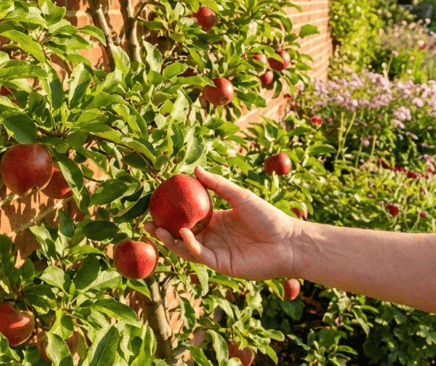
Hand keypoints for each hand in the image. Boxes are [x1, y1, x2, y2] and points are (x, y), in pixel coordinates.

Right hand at [144, 166, 303, 280]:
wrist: (289, 241)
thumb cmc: (269, 216)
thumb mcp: (240, 196)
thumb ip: (218, 185)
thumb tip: (194, 169)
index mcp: (217, 221)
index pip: (189, 218)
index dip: (172, 214)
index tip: (156, 205)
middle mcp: (214, 237)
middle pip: (182, 235)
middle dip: (163, 231)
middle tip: (146, 222)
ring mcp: (216, 252)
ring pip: (187, 248)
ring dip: (171, 240)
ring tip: (157, 229)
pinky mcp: (221, 265)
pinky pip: (200, 256)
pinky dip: (189, 246)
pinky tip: (183, 233)